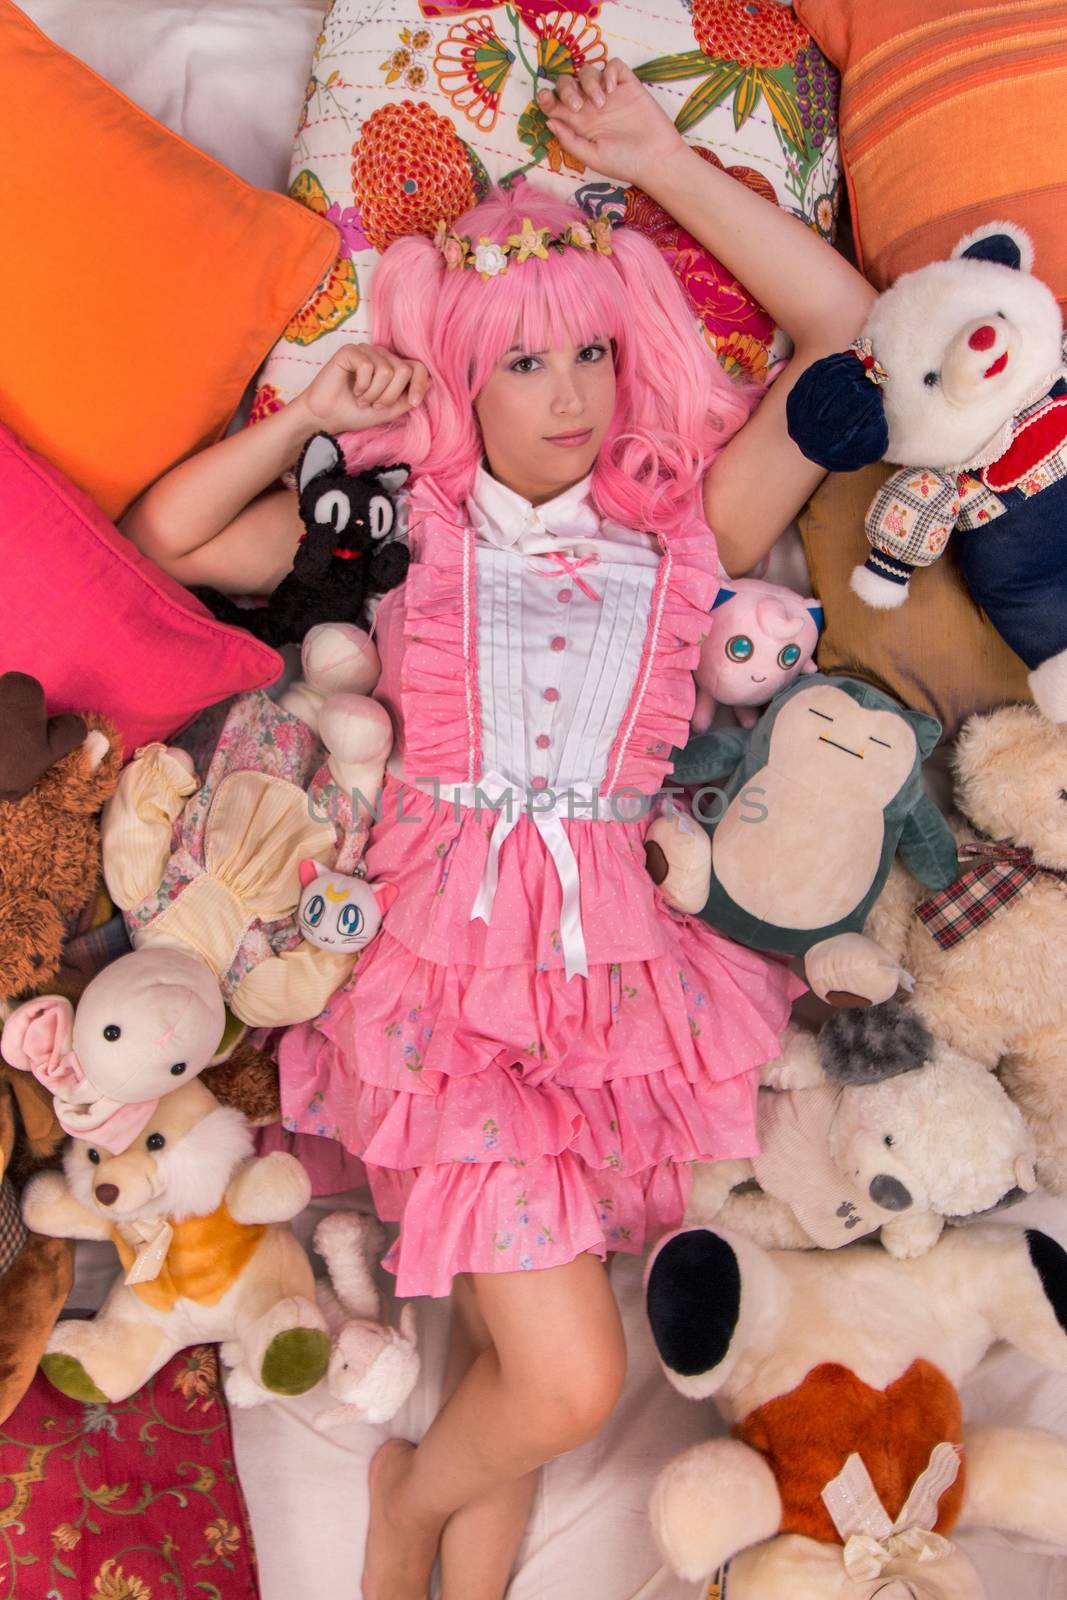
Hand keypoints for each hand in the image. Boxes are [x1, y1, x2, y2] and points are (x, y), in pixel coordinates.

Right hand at [297, 343, 430, 435]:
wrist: (328, 418)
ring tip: (362, 400)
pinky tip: (354, 390)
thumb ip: (409, 398)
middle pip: (403, 370)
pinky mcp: (350, 351)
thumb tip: (432, 382)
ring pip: (386, 371)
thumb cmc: (356, 414)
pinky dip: (362, 386)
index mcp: (393, 367)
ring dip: (374, 394)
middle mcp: (382, 356)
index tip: (414, 403)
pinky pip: (367, 367)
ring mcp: (366, 351)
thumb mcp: (390, 411)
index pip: (418, 366)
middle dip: (390, 395)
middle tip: (375, 405)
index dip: (420, 384)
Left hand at [537, 60, 684, 188]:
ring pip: (588, 71)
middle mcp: (591, 106)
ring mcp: (610, 94)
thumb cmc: (624, 163)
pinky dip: (609, 72)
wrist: (656, 159)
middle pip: (568, 82)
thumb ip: (570, 140)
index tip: (545, 97)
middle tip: (578, 106)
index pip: (556, 104)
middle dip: (566, 88)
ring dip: (589, 83)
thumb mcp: (592, 157)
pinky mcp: (628, 85)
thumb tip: (549, 120)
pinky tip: (612, 90)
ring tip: (602, 103)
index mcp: (580, 124)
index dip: (547, 98)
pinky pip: (614, 65)